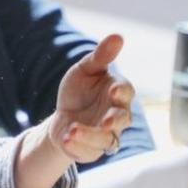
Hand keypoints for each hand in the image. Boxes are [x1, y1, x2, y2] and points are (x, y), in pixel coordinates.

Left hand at [47, 34, 134, 163]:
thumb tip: (118, 36)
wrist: (61, 117)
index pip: (126, 91)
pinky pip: (90, 151)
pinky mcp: (93, 150)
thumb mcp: (84, 70)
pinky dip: (78, 145)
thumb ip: (100, 56)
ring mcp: (106, 134)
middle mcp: (116, 115)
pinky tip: (67, 137)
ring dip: (91, 135)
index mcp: (116, 93)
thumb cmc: (78, 91)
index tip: (113, 89)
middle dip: (115, 119)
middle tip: (106, 120)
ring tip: (73, 129)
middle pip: (124, 119)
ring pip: (107, 139)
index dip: (122, 91)